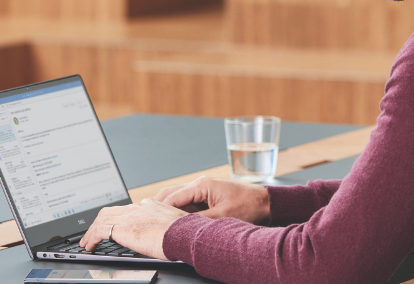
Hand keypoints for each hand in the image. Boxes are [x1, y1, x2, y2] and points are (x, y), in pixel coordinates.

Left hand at [80, 199, 188, 259]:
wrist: (185, 233)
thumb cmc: (184, 233)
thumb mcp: (171, 225)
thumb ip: (160, 226)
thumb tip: (158, 236)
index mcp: (149, 205)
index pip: (126, 209)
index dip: (116, 218)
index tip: (112, 225)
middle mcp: (138, 207)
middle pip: (110, 211)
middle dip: (99, 222)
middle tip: (93, 233)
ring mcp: (130, 216)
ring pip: (102, 219)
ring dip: (92, 231)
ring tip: (87, 242)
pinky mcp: (123, 228)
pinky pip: (99, 230)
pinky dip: (91, 238)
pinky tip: (90, 246)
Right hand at [154, 176, 270, 223]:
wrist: (266, 204)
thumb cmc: (249, 206)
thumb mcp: (223, 216)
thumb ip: (200, 222)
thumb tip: (182, 229)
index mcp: (201, 185)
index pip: (172, 197)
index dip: (159, 210)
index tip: (148, 220)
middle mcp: (199, 185)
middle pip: (170, 195)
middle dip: (158, 208)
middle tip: (147, 222)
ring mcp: (202, 192)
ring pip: (177, 201)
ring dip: (169, 212)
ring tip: (158, 224)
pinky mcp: (207, 200)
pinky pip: (187, 206)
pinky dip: (180, 214)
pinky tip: (175, 224)